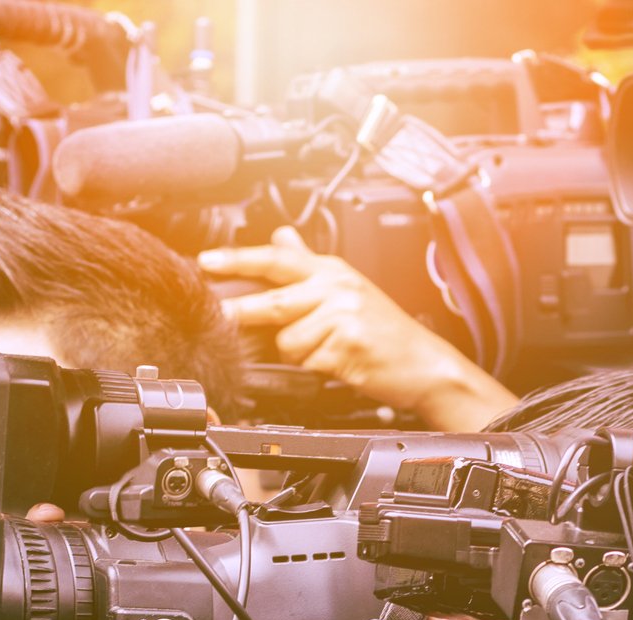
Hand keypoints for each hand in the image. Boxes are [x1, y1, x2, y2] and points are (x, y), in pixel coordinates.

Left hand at [200, 227, 516, 431]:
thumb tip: (281, 237)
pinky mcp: (346, 346)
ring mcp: (343, 316)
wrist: (425, 364)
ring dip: (300, 353)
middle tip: (224, 316)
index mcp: (332, 271)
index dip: (238, 260)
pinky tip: (339, 363)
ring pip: (289, 340)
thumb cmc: (386, 331)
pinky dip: (317, 369)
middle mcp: (337, 288)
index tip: (207, 262)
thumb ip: (309, 264)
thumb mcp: (349, 288)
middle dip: (246, 312)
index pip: (276, 260)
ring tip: (326, 351)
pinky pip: (308, 362)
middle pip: (274, 301)